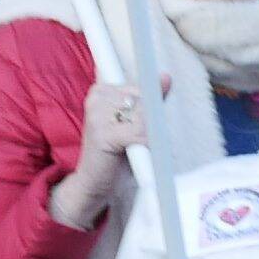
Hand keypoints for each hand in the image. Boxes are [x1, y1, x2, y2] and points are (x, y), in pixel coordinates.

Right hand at [48, 77, 147, 230]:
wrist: (94, 181)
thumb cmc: (115, 152)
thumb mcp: (132, 121)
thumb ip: (148, 99)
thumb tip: (165, 77)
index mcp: (100, 90)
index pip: (139, 85)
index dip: (148, 104)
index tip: (141, 122)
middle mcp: (96, 98)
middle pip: (143, 97)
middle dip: (149, 119)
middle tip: (138, 138)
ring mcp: (97, 115)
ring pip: (142, 114)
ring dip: (148, 133)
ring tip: (136, 145)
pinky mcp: (103, 134)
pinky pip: (138, 131)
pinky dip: (145, 143)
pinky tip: (136, 151)